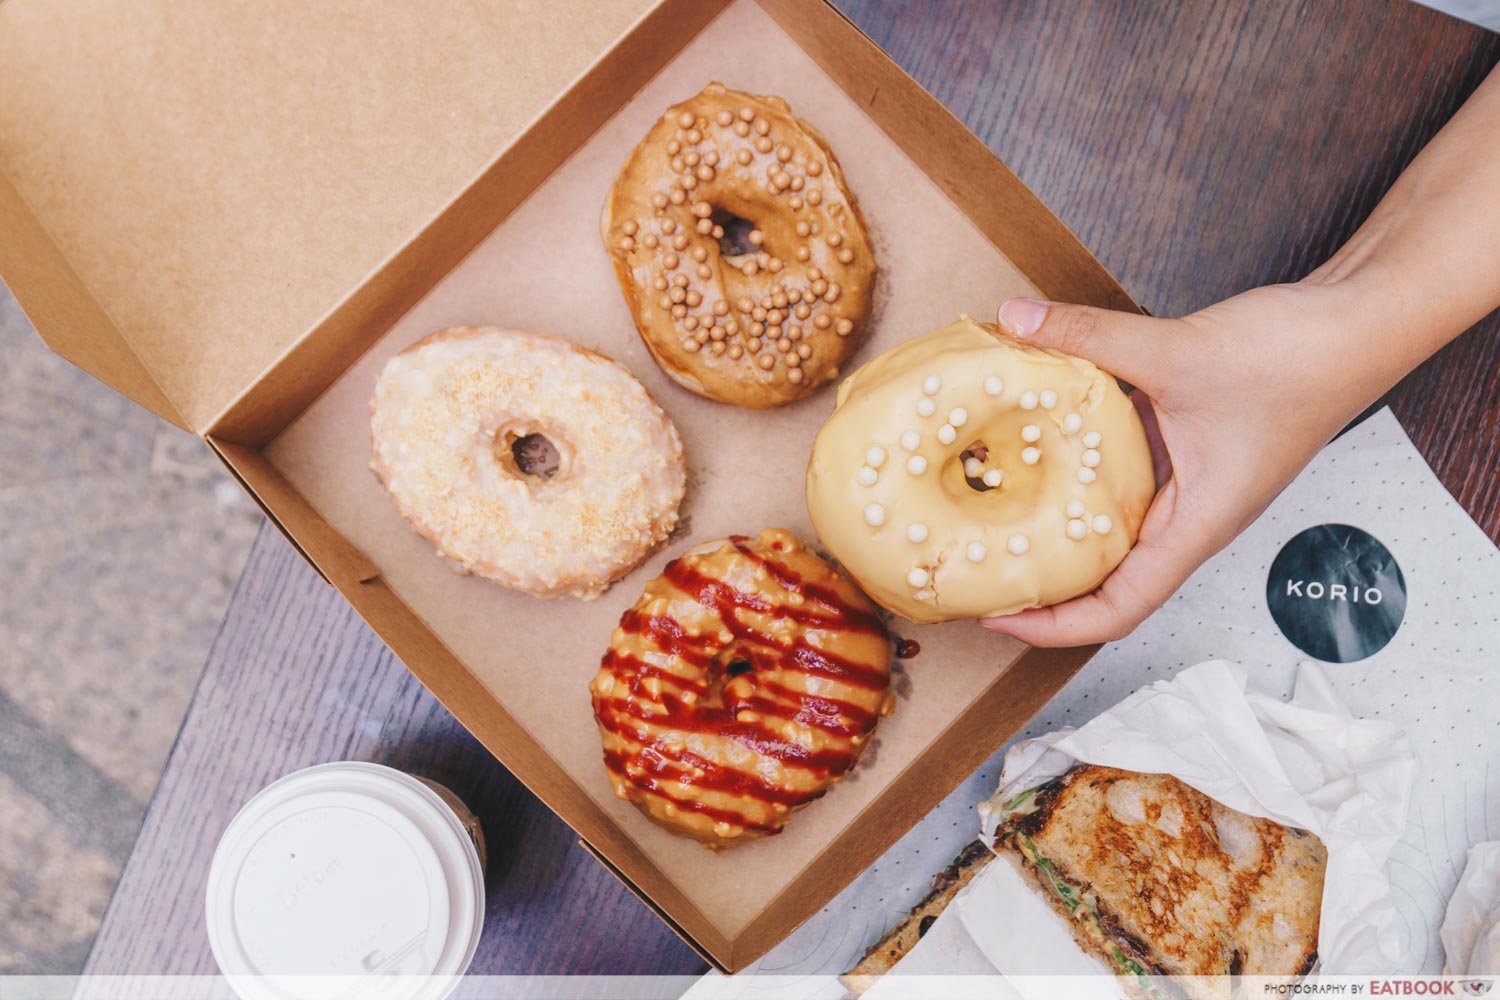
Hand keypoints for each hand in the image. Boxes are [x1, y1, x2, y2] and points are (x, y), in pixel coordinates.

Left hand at [979, 282, 1379, 645]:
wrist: (1357, 324)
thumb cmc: (1298, 360)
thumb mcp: (1180, 351)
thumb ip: (1092, 337)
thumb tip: (1016, 322)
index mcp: (1195, 527)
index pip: (1118, 610)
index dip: (1054, 627)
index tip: (996, 616)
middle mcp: (1188, 518)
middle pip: (1105, 582)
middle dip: (1041, 586)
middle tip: (973, 568)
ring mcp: (1186, 485)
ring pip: (1109, 529)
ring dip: (1054, 530)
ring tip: (987, 518)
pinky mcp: (1183, 448)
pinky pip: (1120, 476)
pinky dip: (1076, 469)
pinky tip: (1032, 445)